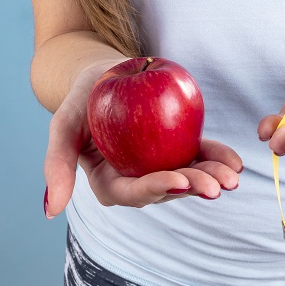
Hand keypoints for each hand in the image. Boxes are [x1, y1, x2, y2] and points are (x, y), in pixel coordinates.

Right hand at [43, 61, 242, 217]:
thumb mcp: (62, 125)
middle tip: (219, 186)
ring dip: (211, 178)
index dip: (158, 188)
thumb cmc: (79, 98)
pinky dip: (216, 158)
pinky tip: (234, 161)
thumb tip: (50, 211)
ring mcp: (158, 165)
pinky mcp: (176, 149)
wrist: (102, 74)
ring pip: (188, 175)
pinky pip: (198, 155)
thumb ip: (56, 166)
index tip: (181, 180)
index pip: (133, 191)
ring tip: (233, 176)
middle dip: (194, 188)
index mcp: (109, 183)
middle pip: (167, 188)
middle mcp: (136, 179)